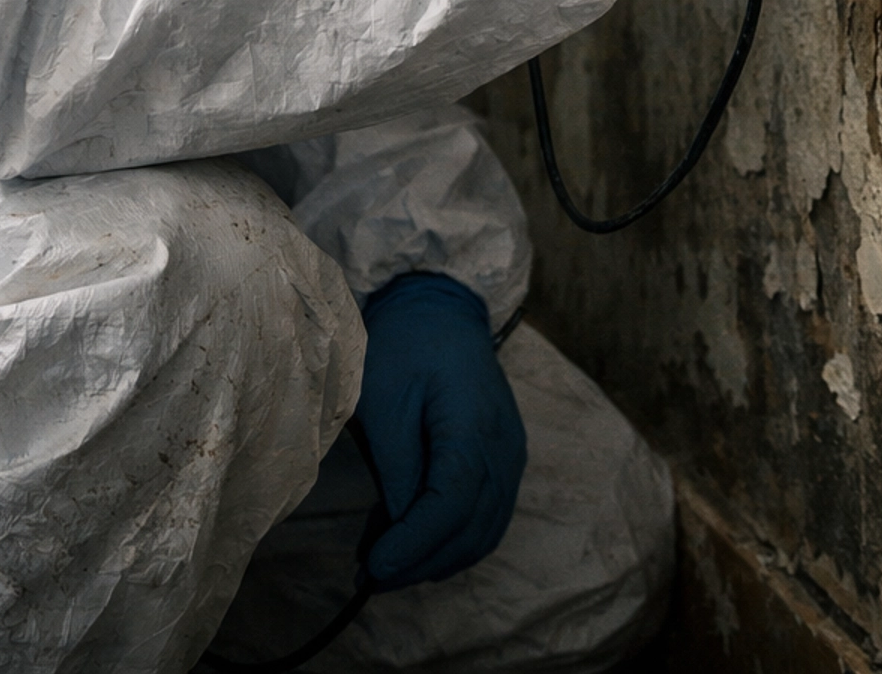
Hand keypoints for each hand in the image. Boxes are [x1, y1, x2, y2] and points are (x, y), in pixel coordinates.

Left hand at [352, 273, 525, 589]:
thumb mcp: (384, 399)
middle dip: (421, 563)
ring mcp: (510, 454)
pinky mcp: (505, 456)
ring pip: (485, 531)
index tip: (373, 566)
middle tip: (371, 576)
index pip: (450, 506)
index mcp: (474, 426)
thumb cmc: (405, 343)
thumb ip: (398, 469)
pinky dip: (457, 541)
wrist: (440, 304)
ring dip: (439, 559)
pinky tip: (421, 548)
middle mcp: (504, 448)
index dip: (414, 545)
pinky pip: (489, 515)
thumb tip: (400, 532)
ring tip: (389, 567)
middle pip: (472, 529)